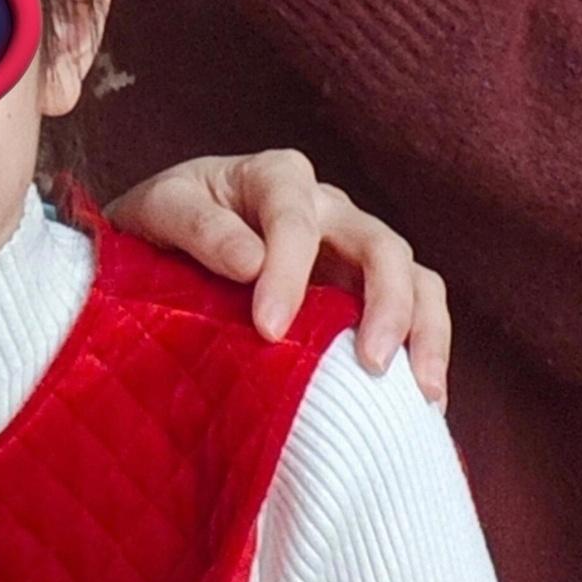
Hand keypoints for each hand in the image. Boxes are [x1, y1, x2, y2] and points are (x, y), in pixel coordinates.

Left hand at [106, 151, 450, 406]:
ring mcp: (351, 251)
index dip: (289, 273)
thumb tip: (252, 264)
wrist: (158, 248)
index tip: (268, 329)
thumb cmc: (158, 226)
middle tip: (368, 362)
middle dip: (385, 303)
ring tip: (419, 391)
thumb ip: (197, 227)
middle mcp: (327, 209)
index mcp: (276, 178)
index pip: (296, 220)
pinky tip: (420, 403)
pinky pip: (413, 312)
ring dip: (422, 332)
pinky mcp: (361, 293)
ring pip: (414, 277)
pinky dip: (424, 353)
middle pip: (380, 245)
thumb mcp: (157, 210)